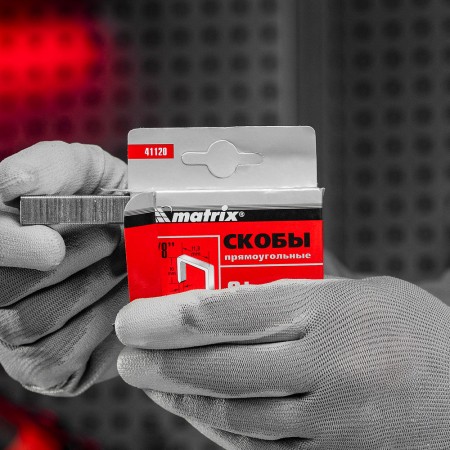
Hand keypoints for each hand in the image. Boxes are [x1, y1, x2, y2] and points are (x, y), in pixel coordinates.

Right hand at [0, 141, 127, 395]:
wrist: (152, 251)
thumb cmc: (115, 208)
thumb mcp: (91, 174)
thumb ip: (52, 168)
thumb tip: (12, 185)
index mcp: (4, 241)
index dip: (9, 246)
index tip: (51, 246)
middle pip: (5, 290)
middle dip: (72, 263)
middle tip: (113, 241)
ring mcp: (14, 336)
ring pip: (32, 323)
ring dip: (92, 290)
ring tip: (122, 266)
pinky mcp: (44, 369)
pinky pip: (58, 357)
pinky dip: (100, 325)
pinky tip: (121, 301)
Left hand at [116, 277, 449, 448]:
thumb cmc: (411, 330)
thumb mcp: (357, 291)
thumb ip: (295, 291)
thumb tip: (230, 289)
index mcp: (329, 312)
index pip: (230, 313)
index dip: (172, 317)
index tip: (137, 318)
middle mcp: (325, 369)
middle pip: (222, 368)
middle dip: (163, 363)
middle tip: (129, 353)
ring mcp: (329, 423)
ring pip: (234, 414)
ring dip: (182, 399)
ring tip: (151, 383)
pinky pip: (259, 448)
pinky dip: (218, 430)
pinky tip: (194, 413)